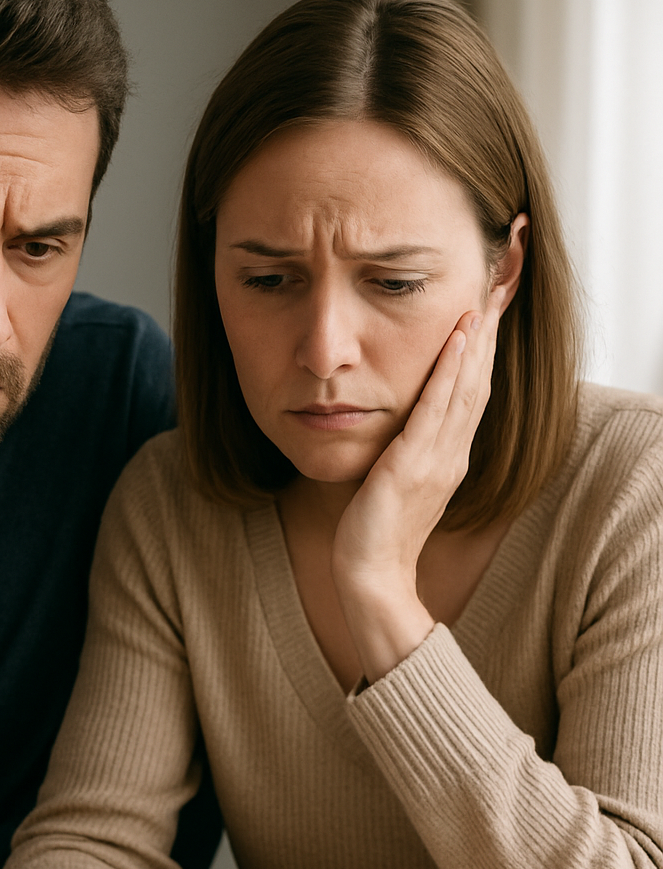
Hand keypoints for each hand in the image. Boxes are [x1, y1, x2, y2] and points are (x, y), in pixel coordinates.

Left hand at [331, 305, 498, 681]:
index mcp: (450, 458)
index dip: (482, 355)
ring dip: (475, 344)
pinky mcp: (413, 464)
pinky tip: (456, 341)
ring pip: (465, 389)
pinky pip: (436, 409)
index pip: (472, 395)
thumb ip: (410, 454)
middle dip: (488, 339)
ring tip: (483, 303)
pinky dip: (449, 372)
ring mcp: (436, 459)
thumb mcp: (401, 484)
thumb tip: (407, 429)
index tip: (488, 316)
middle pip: (478, 385)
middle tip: (498, 294)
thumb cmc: (377, 532)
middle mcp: (452, 454)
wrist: (371, 574)